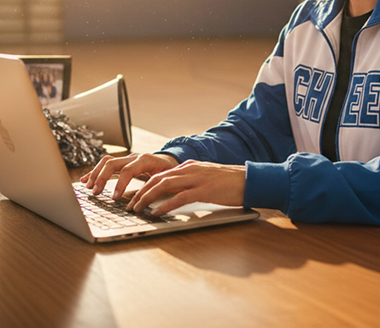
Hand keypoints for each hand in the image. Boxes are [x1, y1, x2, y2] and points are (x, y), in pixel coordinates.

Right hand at [80, 152, 177, 197]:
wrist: (172, 160)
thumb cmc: (169, 171)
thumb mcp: (166, 179)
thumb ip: (154, 188)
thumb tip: (143, 202)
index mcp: (146, 160)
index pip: (128, 170)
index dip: (120, 183)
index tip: (114, 198)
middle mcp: (134, 157)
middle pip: (113, 163)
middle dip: (102, 178)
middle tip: (96, 192)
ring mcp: (127, 158)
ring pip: (107, 162)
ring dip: (96, 174)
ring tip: (89, 187)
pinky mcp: (123, 162)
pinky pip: (106, 164)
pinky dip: (95, 172)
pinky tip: (85, 180)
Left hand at [126, 160, 245, 215]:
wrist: (250, 180)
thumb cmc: (230, 182)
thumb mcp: (206, 177)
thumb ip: (191, 181)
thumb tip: (177, 192)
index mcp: (189, 167)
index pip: (160, 174)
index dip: (144, 185)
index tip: (134, 196)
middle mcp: (189, 170)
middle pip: (157, 179)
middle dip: (140, 192)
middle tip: (129, 205)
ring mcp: (196, 179)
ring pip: (163, 185)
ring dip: (146, 198)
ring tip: (137, 209)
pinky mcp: (204, 190)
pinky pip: (179, 198)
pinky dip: (165, 205)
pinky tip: (156, 213)